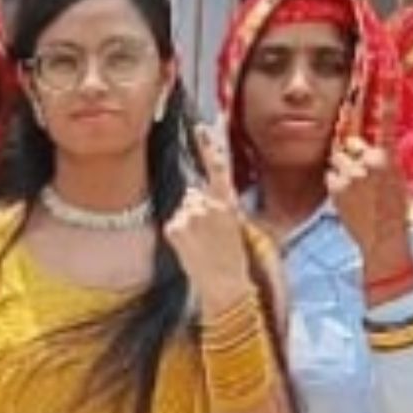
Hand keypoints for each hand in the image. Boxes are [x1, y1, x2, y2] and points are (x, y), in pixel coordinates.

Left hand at [166, 124, 253, 314]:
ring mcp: (188, 215)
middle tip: (210, 236)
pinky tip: (191, 249)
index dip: (210, 145)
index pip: (218, 167)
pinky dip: (179, 235)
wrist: (225, 285)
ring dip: (188, 224)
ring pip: (183, 210)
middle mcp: (207, 204)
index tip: (202, 127)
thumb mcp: (238, 228)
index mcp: (228, 203)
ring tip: (202, 245)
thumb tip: (197, 195)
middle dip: (197, 209)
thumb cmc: (235, 259)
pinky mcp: (174, 227)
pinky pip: (173, 224)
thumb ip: (219, 207)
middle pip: (193, 194)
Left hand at [327, 61, 411, 264]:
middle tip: (366, 182)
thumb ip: (381, 157)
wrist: (384, 238)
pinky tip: (349, 201)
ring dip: (344, 172)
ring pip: (339, 160)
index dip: (388, 96)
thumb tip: (360, 143)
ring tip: (359, 193)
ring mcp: (350, 174)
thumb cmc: (393, 208)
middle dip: (354, 158)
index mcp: (387, 156)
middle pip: (351, 145)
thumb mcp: (395, 177)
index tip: (390, 70)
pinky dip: (338, 186)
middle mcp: (369, 161)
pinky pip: (332, 176)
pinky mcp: (336, 187)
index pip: (385, 122)